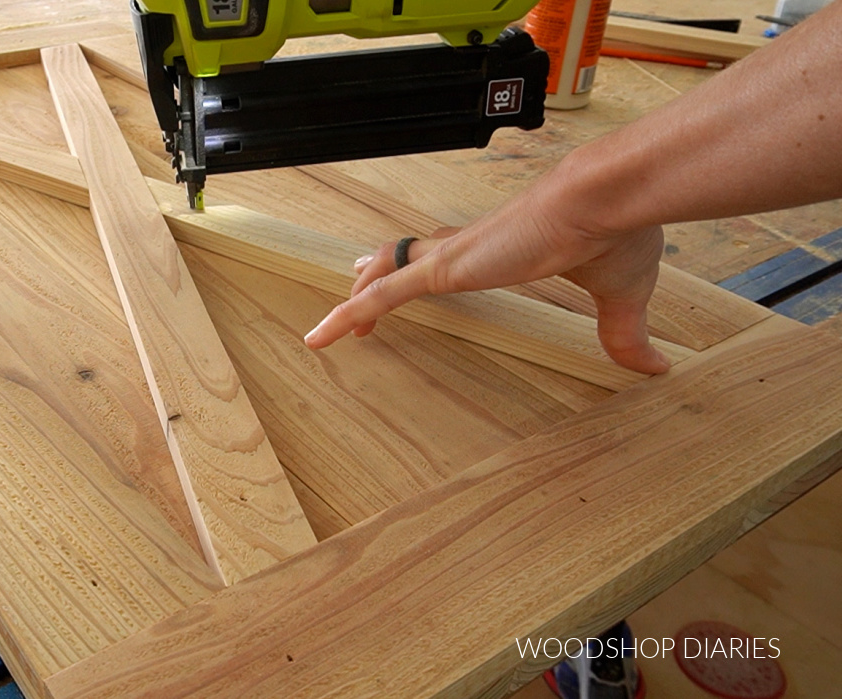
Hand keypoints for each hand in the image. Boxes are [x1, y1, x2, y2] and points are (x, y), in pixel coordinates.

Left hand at [302, 165, 671, 374]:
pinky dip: (349, 313)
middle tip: (354, 284)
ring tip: (329, 326)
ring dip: (357, 297)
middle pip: (406, 256)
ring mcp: (453, 257)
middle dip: (378, 271)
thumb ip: (625, 331)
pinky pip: (383, 294)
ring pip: (385, 274)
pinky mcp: (446, 268)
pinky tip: (324, 334)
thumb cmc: (615, 229)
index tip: (412, 273)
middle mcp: (469, 247)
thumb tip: (654, 367)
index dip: (427, 264)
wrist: (609, 201)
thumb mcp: (619, 293)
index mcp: (502, 247)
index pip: (450, 254)